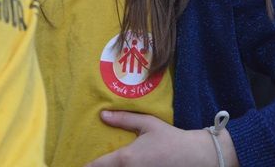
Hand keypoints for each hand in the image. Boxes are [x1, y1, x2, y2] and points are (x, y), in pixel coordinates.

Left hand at [86, 110, 236, 166]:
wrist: (196, 156)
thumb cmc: (170, 138)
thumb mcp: (147, 124)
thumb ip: (123, 119)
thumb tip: (102, 114)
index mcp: (126, 159)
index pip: (97, 166)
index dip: (85, 166)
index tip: (78, 163)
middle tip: (93, 162)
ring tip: (106, 163)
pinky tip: (125, 166)